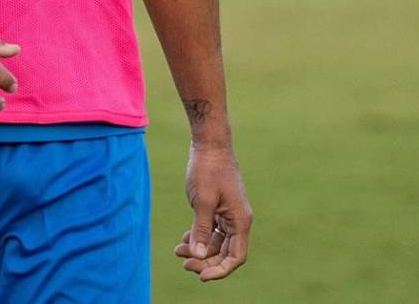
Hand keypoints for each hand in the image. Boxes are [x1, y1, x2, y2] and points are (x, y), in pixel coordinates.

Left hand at [175, 144, 252, 282]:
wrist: (209, 142)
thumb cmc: (208, 169)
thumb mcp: (202, 201)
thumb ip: (202, 231)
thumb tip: (200, 257)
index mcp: (240, 220)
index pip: (235, 257)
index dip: (219, 270)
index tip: (200, 276)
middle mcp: (238, 220)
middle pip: (225, 252)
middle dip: (205, 260)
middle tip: (183, 261)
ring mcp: (230, 214)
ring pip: (217, 242)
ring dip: (200, 249)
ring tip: (178, 250)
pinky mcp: (220, 207)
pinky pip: (213, 230)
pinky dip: (200, 236)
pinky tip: (184, 239)